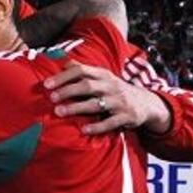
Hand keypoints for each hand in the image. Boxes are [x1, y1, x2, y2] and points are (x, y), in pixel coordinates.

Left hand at [45, 61, 171, 134]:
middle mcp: (111, 86)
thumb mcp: (103, 77)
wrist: (146, 103)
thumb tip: (63, 62)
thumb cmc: (115, 90)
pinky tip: (84, 130)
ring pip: (96, 104)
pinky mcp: (126, 117)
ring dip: (76, 108)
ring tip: (59, 112)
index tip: (46, 84)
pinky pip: (110, 122)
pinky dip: (97, 126)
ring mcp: (119, 102)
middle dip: (68, 91)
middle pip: (87, 86)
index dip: (63, 76)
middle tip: (51, 98)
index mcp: (103, 75)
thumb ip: (84, 71)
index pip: (82, 70)